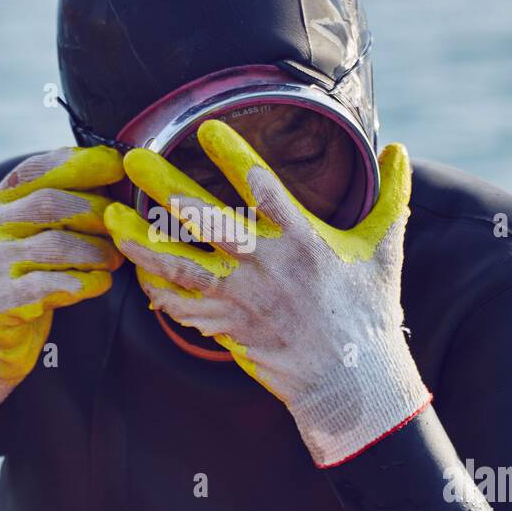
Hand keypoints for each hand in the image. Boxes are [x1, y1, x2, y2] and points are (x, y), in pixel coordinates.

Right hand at [0, 147, 123, 428]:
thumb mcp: (22, 233)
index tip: (115, 164)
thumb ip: (53, 206)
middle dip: (96, 212)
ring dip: (97, 251)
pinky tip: (100, 283)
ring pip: (57, 245)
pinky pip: (52, 286)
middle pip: (51, 203)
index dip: (78, 164)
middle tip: (123, 225)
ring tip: (115, 259)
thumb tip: (113, 178)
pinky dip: (85, 283)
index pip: (35, 170)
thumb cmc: (16, 277)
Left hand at [103, 121, 429, 465]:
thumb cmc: (369, 312)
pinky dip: (156, 288)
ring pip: (180, 266)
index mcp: (304, 240)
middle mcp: (266, 266)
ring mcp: (242, 300)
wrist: (353, 382)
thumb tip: (400, 150)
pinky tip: (134, 269)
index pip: (265, 188)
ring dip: (141, 241)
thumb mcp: (386, 250)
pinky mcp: (228, 328)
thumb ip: (393, 195)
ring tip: (111, 216)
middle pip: (206, 221)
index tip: (207, 128)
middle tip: (133, 159)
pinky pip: (181, 307)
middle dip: (165, 188)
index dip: (235, 157)